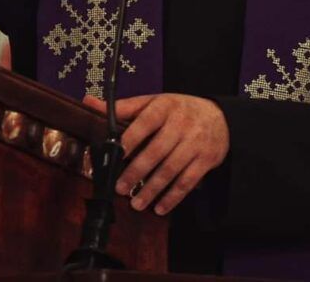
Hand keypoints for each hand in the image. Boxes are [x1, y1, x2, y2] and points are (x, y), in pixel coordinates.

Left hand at [83, 93, 228, 214]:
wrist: (220, 117)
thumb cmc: (177, 110)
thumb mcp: (153, 102)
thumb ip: (123, 107)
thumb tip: (89, 102)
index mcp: (163, 107)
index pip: (144, 124)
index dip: (129, 140)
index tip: (115, 156)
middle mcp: (180, 125)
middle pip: (156, 152)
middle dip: (136, 172)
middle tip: (120, 188)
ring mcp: (195, 143)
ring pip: (171, 170)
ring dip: (152, 190)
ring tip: (135, 203)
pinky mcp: (206, 160)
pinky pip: (187, 182)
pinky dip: (173, 197)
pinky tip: (160, 208)